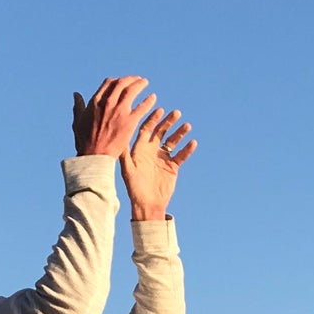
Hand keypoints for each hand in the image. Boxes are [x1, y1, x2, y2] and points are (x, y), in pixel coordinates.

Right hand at [72, 76, 153, 158]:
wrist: (94, 156)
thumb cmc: (85, 141)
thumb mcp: (78, 120)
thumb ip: (79, 106)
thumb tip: (76, 94)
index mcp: (96, 101)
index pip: (109, 83)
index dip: (117, 80)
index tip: (122, 82)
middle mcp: (108, 103)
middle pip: (122, 83)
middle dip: (131, 79)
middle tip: (137, 79)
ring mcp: (119, 111)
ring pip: (132, 90)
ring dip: (140, 84)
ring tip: (145, 83)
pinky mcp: (130, 122)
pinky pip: (142, 107)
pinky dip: (148, 100)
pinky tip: (153, 98)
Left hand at [121, 103, 192, 220]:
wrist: (148, 204)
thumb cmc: (135, 188)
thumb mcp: (128, 170)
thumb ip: (125, 154)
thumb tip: (120, 139)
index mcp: (140, 149)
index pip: (146, 129)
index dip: (152, 119)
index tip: (159, 109)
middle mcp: (152, 151)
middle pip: (161, 132)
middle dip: (168, 122)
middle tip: (176, 112)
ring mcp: (163, 158)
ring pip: (173, 141)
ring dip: (180, 133)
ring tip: (187, 125)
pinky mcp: (172, 166)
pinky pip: (181, 155)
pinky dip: (187, 149)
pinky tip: (192, 142)